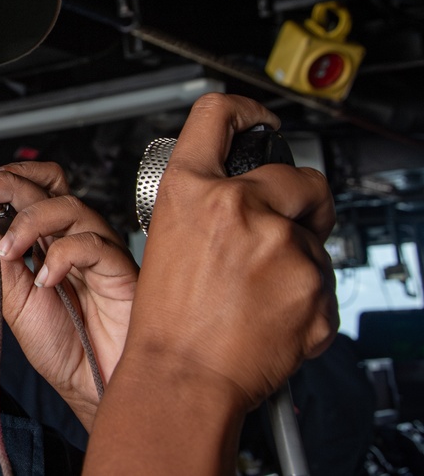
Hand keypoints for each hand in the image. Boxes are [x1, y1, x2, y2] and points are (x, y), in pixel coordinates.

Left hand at [0, 161, 137, 428]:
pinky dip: (63, 256)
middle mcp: (75, 237)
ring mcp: (99, 249)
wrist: (91, 385)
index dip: (4, 180)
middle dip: (10, 183)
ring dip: (30, 222)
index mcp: (50, 240)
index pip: (32, 190)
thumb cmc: (63, 344)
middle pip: (49, 187)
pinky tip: (47, 280)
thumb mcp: (13, 298)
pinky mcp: (120, 268)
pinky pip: (93, 244)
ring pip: (70, 206)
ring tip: (9, 251)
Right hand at [126, 93, 337, 410]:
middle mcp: (239, 208)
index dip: (245, 111)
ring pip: (314, 236)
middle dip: (300, 198)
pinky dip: (306, 296)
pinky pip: (324, 281)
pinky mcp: (314, 287)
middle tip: (285, 226)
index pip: (219, 116)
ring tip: (258, 292)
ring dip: (297, 257)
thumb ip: (208, 204)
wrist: (183, 377)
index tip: (261, 121)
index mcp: (193, 192)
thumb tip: (243, 189)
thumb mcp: (166, 239)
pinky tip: (271, 314)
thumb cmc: (167, 322)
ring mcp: (281, 247)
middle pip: (297, 176)